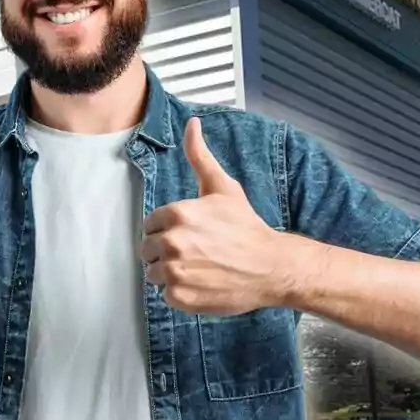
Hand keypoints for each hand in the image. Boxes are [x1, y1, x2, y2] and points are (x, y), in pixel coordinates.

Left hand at [140, 117, 284, 314]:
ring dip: (170, 272)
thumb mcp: (222, 188)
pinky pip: (165, 294)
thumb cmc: (246, 226)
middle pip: (147, 249)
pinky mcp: (181, 296)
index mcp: (177, 214)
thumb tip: (191, 123)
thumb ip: (199, 156)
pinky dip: (179, 292)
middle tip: (194, 251)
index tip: (189, 233)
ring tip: (197, 267)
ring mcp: (175, 272)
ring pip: (153, 273)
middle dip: (164, 250)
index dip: (166, 229)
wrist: (272, 267)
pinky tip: (201, 282)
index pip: (149, 224)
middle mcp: (172, 243)